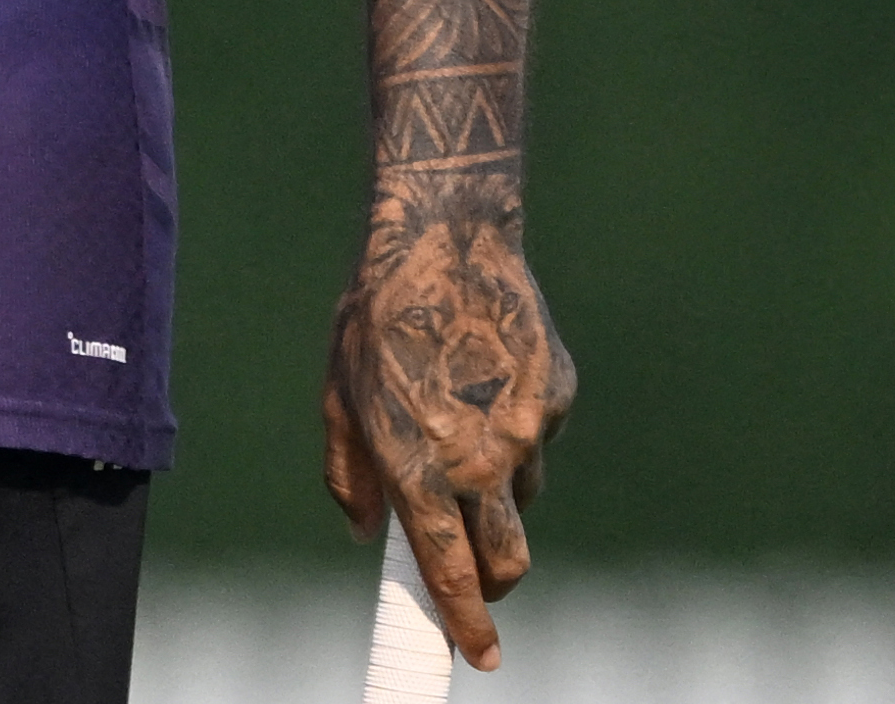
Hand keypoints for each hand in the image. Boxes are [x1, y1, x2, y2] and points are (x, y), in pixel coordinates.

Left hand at [324, 201, 572, 671]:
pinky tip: (489, 376)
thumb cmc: (378, 317)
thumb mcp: (340, 398)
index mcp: (420, 469)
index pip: (452, 575)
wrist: (446, 236)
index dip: (469, 626)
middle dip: (497, 577)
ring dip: (501, 486)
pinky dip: (517, 427)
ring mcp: (525, 428)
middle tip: (480, 565)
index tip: (484, 657)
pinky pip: (539, 435)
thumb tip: (368, 532)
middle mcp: (480, 460)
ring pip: (524, 492)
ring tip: (466, 424)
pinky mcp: (555, 393)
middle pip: (510, 558)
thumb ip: (349, 477)